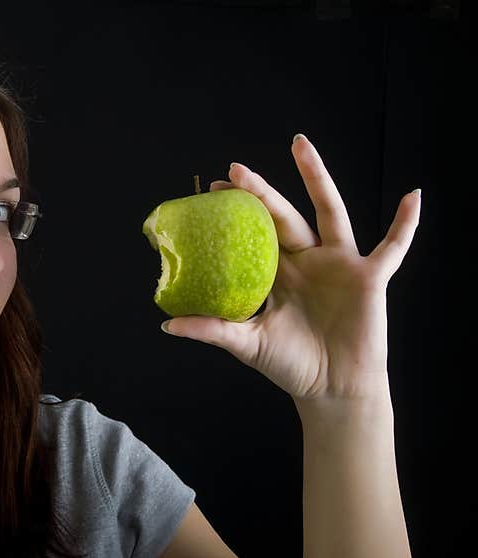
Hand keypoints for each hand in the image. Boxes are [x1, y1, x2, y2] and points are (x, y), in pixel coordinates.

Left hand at [161, 134, 420, 400]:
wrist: (331, 389)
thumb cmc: (291, 365)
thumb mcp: (246, 343)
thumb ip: (211, 329)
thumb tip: (166, 325)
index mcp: (277, 273)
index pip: (254, 233)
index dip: (237, 210)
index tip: (214, 188)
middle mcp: (306, 261)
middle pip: (283, 216)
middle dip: (260, 191)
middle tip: (235, 168)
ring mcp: (339, 264)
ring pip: (329, 211)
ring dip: (317, 178)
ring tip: (299, 144)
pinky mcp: (370, 277)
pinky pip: (393, 246)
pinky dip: (405, 224)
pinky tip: (414, 196)